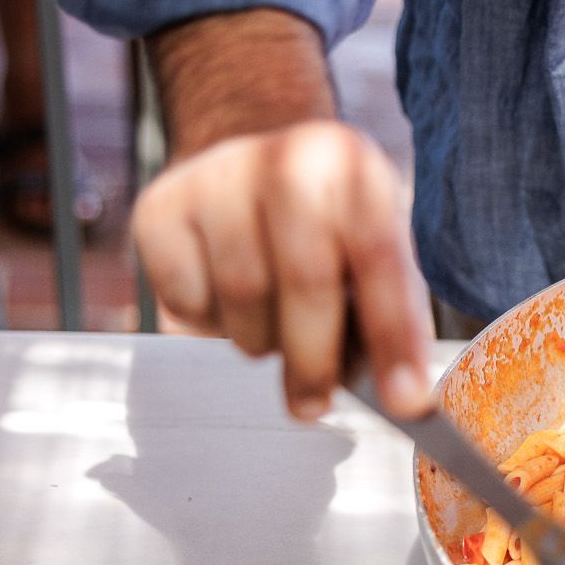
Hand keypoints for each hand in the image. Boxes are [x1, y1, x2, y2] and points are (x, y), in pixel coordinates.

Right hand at [129, 121, 435, 421]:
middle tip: (314, 403)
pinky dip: (209, 321)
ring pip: (242, 299)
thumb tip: (401, 396)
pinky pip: (187, 301)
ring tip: (271, 325)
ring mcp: (216, 179)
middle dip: (315, 361)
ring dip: (260, 339)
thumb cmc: (319, 227)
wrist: (239, 163)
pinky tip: (223, 298)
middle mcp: (286, 161)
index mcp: (352, 167)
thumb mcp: (371, 246)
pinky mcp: (159, 209)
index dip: (393, 335)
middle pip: (304, 282)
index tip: (404, 401)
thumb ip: (389, 311)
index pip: (379, 259)